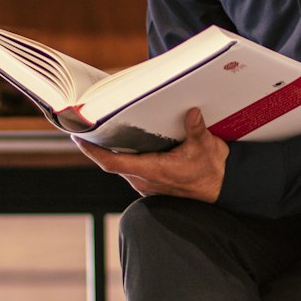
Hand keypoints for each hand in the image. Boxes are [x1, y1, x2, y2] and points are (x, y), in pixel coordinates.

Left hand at [72, 108, 228, 201]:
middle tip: (89, 124)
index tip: (79, 138)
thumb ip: (196, 129)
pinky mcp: (152, 184)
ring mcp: (147, 184)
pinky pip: (132, 168)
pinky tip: (126, 141)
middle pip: (112, 162)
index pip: (112, 162)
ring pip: (122, 165)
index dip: (92, 151)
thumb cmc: (211, 171)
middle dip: (99, 145)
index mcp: (152, 171)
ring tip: (104, 128)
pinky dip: (126, 155)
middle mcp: (144, 180)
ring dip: (113, 150)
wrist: (222, 188)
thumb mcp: (206, 146)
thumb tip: (191, 112)